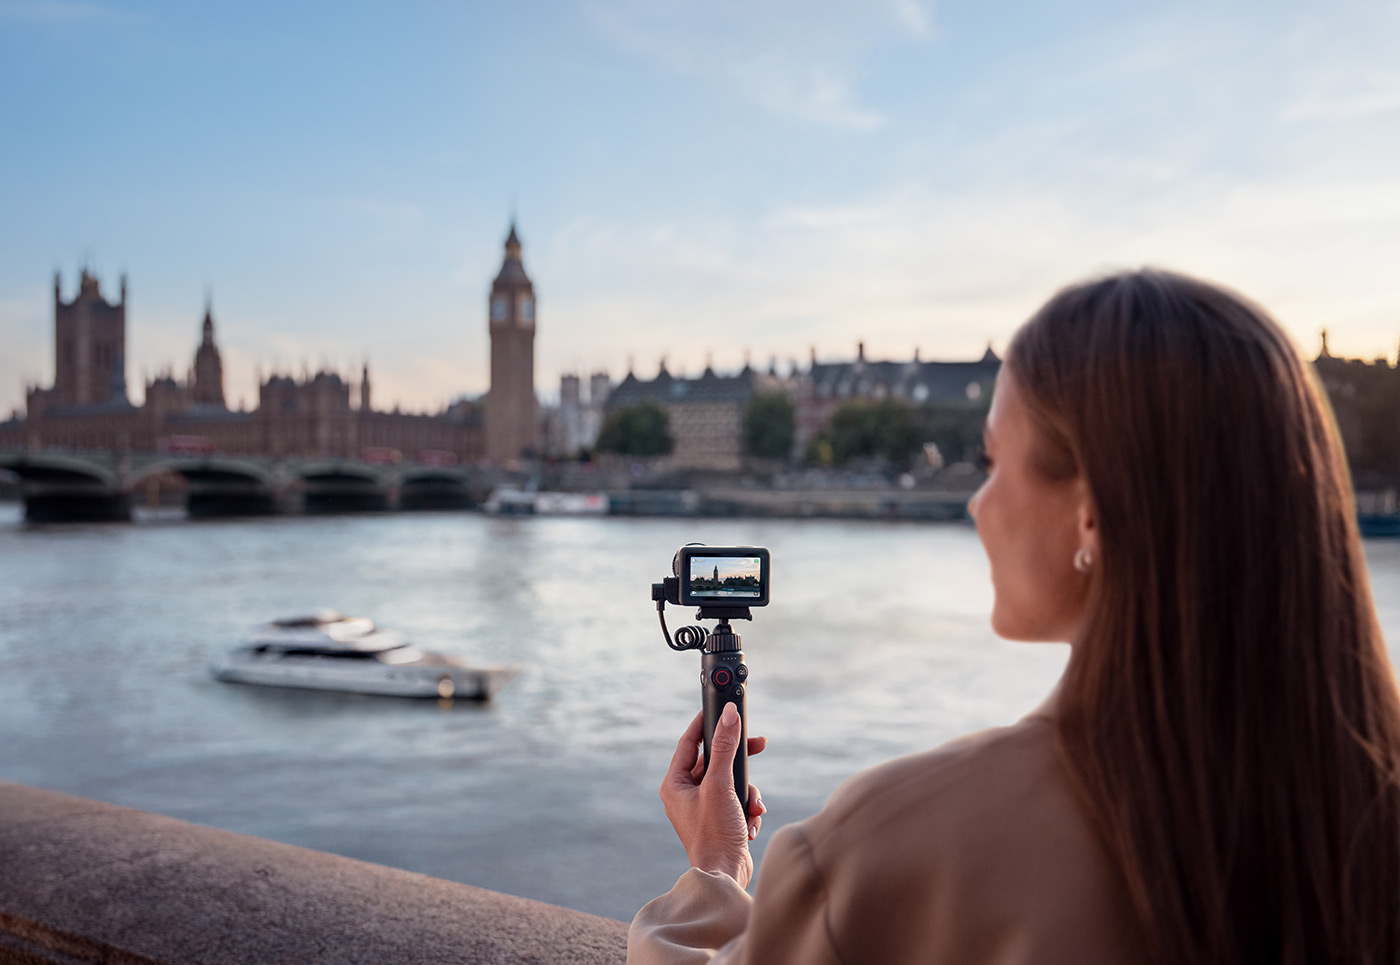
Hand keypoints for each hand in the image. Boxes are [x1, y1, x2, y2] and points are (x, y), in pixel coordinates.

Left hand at [660, 706, 767, 887]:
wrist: (725, 875)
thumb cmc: (714, 833)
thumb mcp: (721, 784)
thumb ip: (726, 748)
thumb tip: (730, 715)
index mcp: (675, 784)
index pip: (689, 742)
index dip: (705, 723)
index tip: (720, 707)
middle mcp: (685, 794)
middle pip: (716, 761)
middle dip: (739, 762)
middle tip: (759, 744)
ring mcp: (702, 808)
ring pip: (731, 782)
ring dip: (747, 792)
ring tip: (752, 806)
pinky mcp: (718, 820)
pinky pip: (737, 801)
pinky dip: (747, 808)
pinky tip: (750, 822)